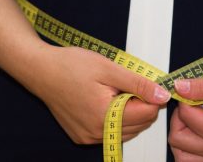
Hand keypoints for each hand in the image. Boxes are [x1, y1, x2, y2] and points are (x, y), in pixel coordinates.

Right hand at [28, 45, 170, 143]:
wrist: (40, 70)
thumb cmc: (70, 66)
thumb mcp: (109, 69)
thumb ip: (138, 84)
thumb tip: (162, 95)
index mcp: (105, 117)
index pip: (147, 114)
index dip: (152, 96)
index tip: (146, 82)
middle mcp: (96, 133)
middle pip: (140, 124)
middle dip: (141, 104)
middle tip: (127, 84)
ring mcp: (88, 137)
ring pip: (127, 130)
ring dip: (129, 112)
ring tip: (114, 91)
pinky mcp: (82, 136)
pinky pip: (111, 132)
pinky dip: (116, 118)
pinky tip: (105, 100)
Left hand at [169, 78, 202, 160]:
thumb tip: (179, 86)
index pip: (187, 116)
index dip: (186, 97)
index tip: (195, 88)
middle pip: (177, 139)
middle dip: (179, 117)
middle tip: (193, 102)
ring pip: (182, 156)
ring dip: (181, 135)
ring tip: (194, 118)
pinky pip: (195, 161)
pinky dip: (189, 148)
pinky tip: (198, 130)